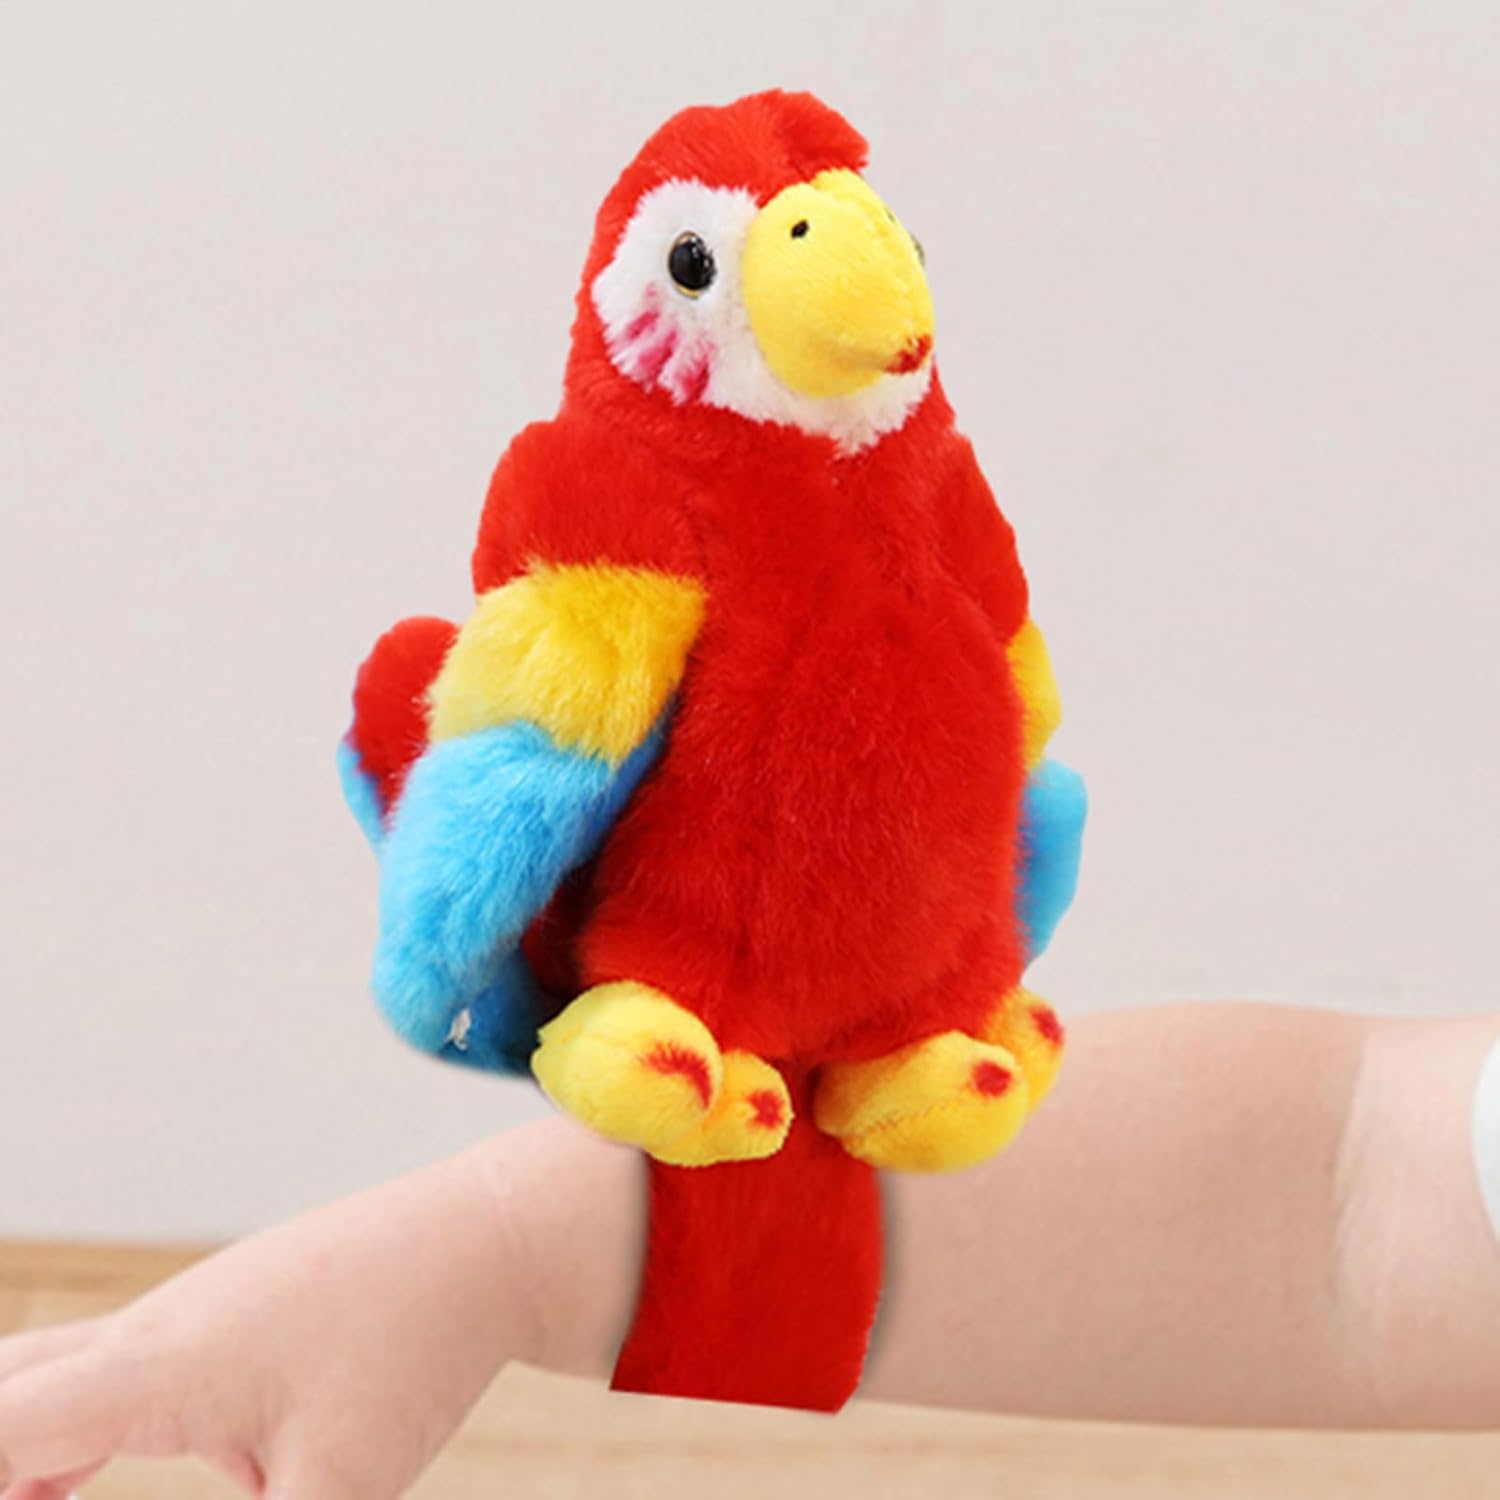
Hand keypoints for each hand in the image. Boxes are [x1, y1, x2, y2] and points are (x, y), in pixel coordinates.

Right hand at [0, 1143, 536, 1498]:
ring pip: (52, 1372)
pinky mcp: (228, 1313)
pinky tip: (59, 1481)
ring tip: (31, 1493)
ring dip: (17, 1447)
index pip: (3, 1431)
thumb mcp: (340, 1488)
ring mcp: (190, 1311)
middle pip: (8, 1387)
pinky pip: (113, 1367)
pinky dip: (67, 1430)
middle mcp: (156, 1329)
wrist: (488, 1241)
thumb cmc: (419, 1348)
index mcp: (160, 1370)